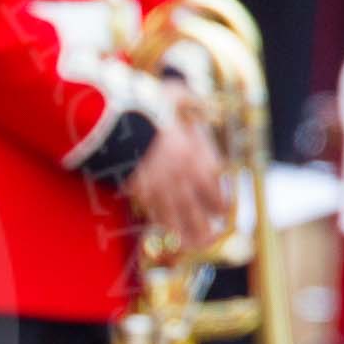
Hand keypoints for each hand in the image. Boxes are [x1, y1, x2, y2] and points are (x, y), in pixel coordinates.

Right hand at [125, 97, 228, 255]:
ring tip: (196, 247)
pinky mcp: (140, 192)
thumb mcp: (177, 96)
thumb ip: (194, 103)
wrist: (120, 121)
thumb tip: (209, 105)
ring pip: (179, 216)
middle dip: (207, 224)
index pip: (214, 185)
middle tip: (214, 238)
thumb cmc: (149, 105)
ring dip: (189, 233)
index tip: (222, 212)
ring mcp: (161, 185)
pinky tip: (168, 235)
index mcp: (196, 155)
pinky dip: (164, 226)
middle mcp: (183, 176)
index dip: (219, 202)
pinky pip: (155, 212)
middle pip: (199, 207)